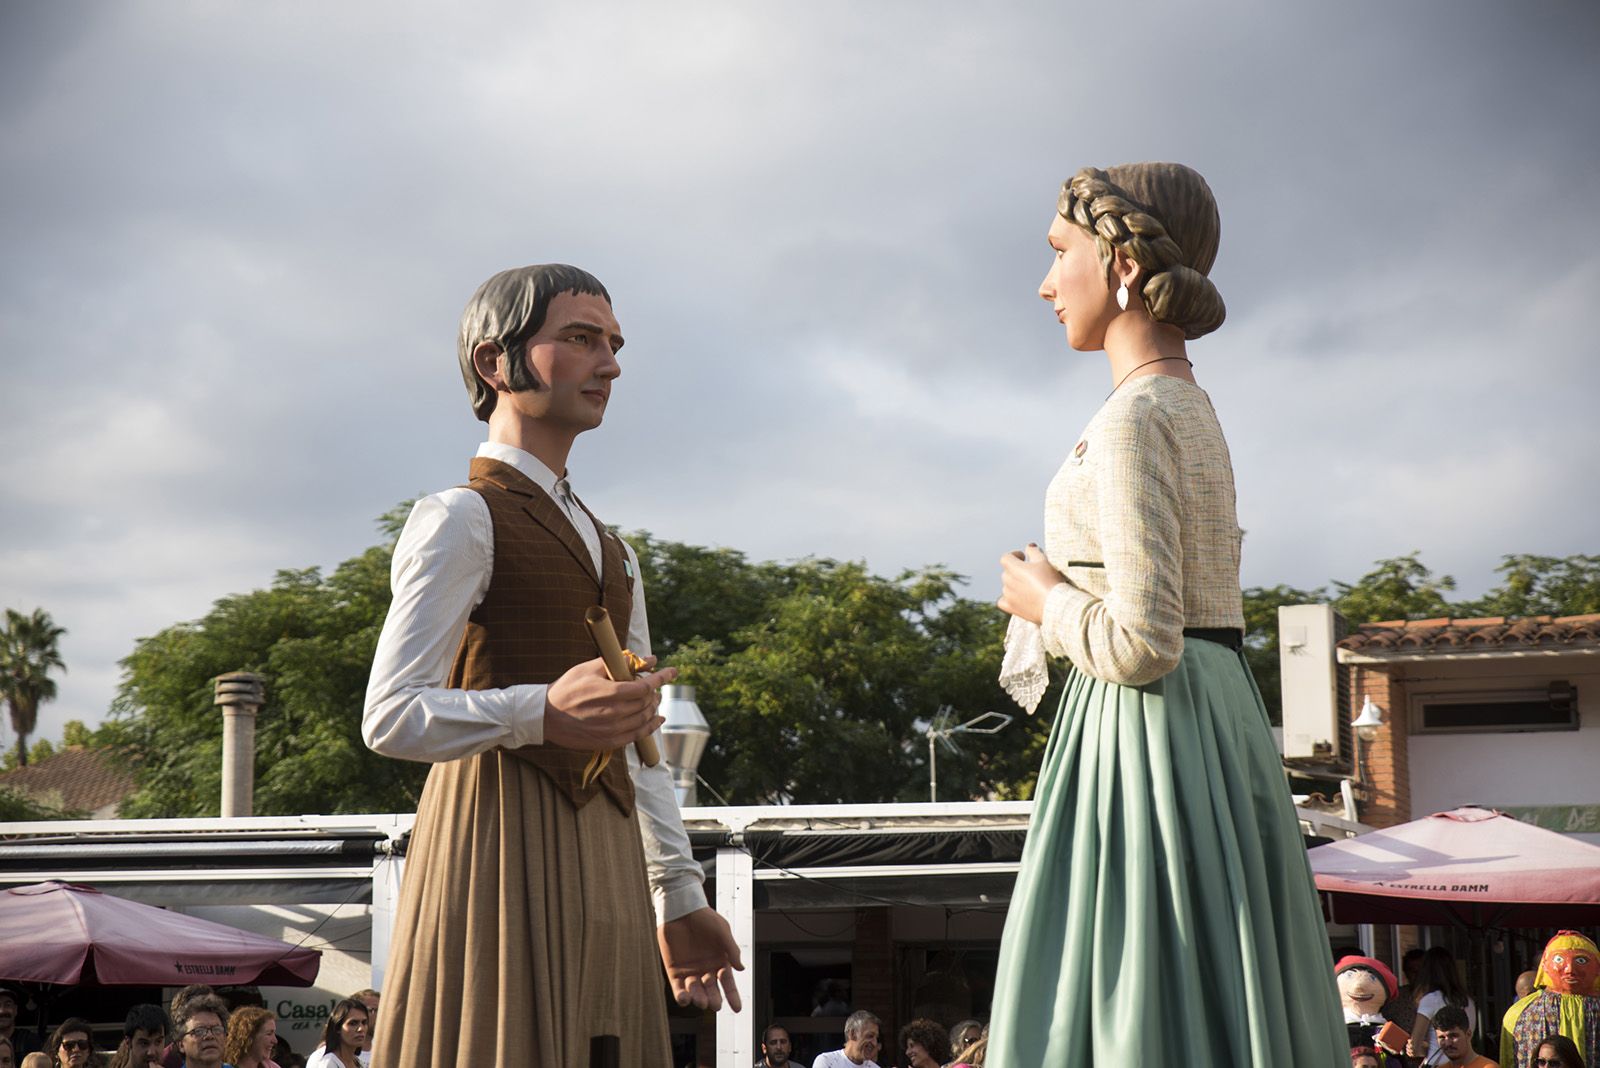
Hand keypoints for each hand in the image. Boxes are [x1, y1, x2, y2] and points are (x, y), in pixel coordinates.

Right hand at [544, 657, 672, 749]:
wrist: (545, 716)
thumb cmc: (567, 688)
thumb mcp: (590, 668)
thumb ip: (620, 663)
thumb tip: (649, 659)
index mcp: (609, 692)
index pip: (645, 686)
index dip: (661, 678)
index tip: (672, 671)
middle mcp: (613, 713)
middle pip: (646, 702)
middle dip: (655, 692)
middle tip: (655, 686)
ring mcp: (612, 730)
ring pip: (644, 719)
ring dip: (654, 708)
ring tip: (654, 700)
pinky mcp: (608, 742)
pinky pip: (637, 736)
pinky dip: (650, 727)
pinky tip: (656, 719)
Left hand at [657, 907, 743, 1011]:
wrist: (681, 909)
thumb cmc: (704, 918)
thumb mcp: (722, 931)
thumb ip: (732, 949)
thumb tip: (741, 968)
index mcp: (720, 962)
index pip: (728, 983)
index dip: (733, 996)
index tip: (737, 1008)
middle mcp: (706, 970)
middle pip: (712, 990)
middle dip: (714, 999)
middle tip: (715, 1004)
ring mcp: (690, 972)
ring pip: (696, 992)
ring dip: (698, 998)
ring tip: (700, 1000)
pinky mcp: (674, 971)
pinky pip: (678, 988)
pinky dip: (681, 996)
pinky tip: (685, 998)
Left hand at [997, 543, 1064, 624]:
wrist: (1055, 605)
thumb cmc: (1050, 582)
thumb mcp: (1044, 562)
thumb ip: (1034, 552)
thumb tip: (1029, 546)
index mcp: (1014, 568)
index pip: (1006, 558)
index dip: (1014, 555)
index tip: (1023, 557)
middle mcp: (1008, 581)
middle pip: (1007, 572)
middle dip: (1017, 570)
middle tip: (1031, 573)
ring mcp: (1008, 595)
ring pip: (1006, 586)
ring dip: (1015, 584)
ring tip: (1030, 587)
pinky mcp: (1011, 607)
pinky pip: (1002, 601)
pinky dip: (1008, 598)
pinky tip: (1018, 598)